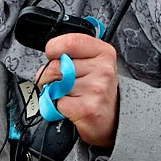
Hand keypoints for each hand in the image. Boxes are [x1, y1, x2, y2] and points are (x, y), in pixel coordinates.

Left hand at [41, 31, 119, 150]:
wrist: (111, 119)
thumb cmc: (97, 89)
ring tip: (70, 95)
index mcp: (104, 52)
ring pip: (54, 85)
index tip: (54, 56)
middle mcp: (103, 69)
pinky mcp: (87, 108)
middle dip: (50, 75)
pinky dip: (57, 106)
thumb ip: (72, 54)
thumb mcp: (93, 62)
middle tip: (62, 82)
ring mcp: (96, 89)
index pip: (70, 42)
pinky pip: (56, 102)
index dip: (54, 49)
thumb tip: (49, 61)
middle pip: (56, 65)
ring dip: (54, 92)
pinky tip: (71, 106)